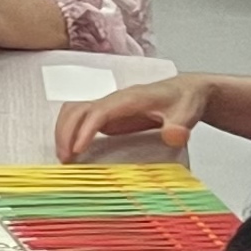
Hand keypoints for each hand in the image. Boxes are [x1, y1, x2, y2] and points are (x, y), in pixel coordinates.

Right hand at [54, 72, 210, 159]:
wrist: (186, 91)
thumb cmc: (185, 101)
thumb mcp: (187, 113)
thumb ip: (180, 125)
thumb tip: (174, 136)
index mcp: (130, 98)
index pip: (99, 111)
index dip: (85, 129)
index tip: (78, 150)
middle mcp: (113, 100)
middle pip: (78, 109)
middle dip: (66, 132)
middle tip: (65, 160)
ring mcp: (108, 107)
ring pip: (74, 111)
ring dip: (63, 131)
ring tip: (65, 157)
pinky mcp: (108, 115)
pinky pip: (80, 118)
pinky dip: (70, 132)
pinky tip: (73, 151)